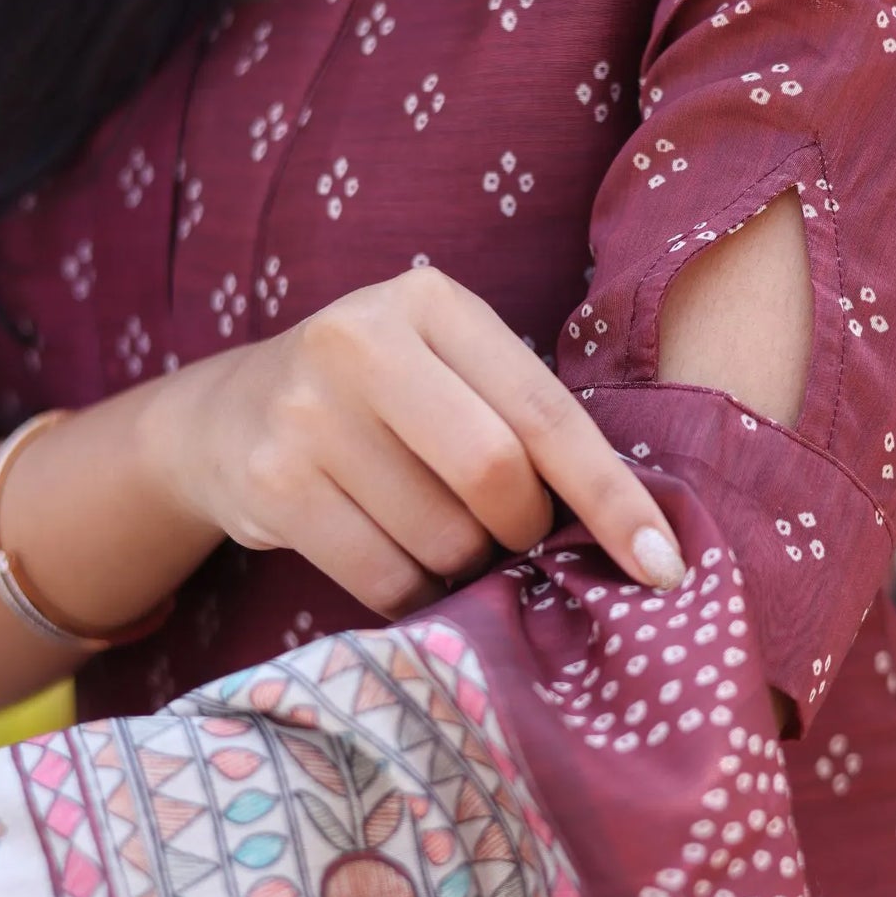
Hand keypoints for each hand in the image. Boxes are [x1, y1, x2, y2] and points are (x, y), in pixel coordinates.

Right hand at [145, 266, 686, 619]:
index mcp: (431, 302)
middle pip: (495, 475)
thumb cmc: (384, 401)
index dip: (613, 496)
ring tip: (437, 533)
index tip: (665, 564)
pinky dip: (415, 594)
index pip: (546, 413)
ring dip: (464, 565)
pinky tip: (401, 563)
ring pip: (441, 538)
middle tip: (511, 535)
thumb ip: (525, 422)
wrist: (229, 415)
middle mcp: (361, 341)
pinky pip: (384, 578)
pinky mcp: (269, 483)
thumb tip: (638, 536)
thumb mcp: (450, 371)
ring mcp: (306, 412)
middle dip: (523, 529)